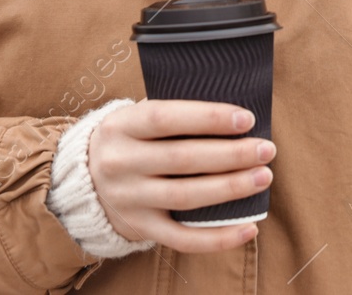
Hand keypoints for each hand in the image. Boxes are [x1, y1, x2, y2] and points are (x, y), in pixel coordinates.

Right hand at [88, 99, 275, 251]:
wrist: (84, 181)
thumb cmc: (132, 139)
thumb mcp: (137, 117)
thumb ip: (175, 113)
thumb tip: (236, 115)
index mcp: (122, 126)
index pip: (166, 118)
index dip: (209, 118)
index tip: (246, 118)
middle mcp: (121, 163)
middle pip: (183, 159)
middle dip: (231, 154)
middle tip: (267, 149)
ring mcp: (129, 199)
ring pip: (186, 198)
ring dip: (230, 188)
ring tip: (263, 177)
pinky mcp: (140, 228)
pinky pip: (182, 239)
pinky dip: (218, 237)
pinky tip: (249, 228)